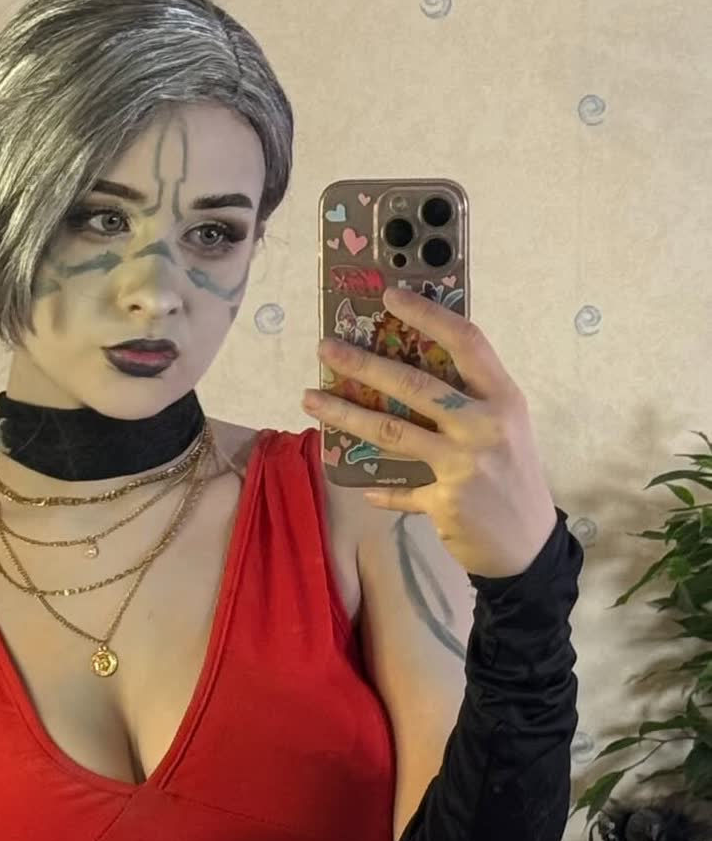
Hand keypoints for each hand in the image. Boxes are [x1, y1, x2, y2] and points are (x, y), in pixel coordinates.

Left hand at [302, 285, 557, 577]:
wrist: (529, 545)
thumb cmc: (512, 476)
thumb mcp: (505, 427)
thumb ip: (468, 400)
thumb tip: (407, 367)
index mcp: (503, 398)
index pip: (466, 342)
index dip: (428, 314)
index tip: (391, 295)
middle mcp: (485, 426)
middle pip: (416, 385)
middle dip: (365, 363)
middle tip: (326, 347)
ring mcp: (464, 465)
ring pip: (392, 432)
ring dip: (346, 414)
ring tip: (311, 398)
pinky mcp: (445, 501)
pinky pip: (398, 488)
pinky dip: (378, 487)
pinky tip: (360, 485)